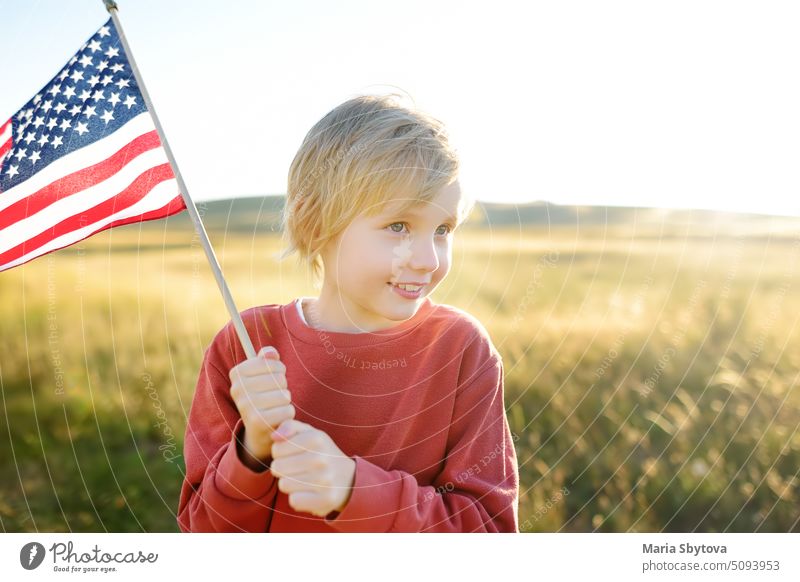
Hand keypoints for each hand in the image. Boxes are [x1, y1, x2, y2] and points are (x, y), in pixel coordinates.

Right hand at [228, 346, 294, 463]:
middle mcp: (237, 388)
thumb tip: (270, 353)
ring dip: (285, 401)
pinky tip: (278, 418)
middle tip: (273, 396)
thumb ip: (267, 359)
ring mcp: (246, 405)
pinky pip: (287, 410)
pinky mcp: (257, 421)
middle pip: (279, 378)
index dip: (278, 370)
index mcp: (237, 373)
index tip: (271, 378)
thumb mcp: (263, 375)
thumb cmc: (263, 395)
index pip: (270, 362)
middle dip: (283, 387)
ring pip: (284, 395)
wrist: (257, 430)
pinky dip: (288, 414)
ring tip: (275, 407)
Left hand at [269, 420, 355, 517]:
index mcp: (316, 438)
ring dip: (290, 484)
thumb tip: (274, 436)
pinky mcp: (326, 499)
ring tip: (305, 480)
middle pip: (277, 468)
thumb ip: (289, 426)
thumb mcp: (310, 433)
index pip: (276, 450)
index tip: (294, 454)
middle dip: (284, 469)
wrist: (349, 478)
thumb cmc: (322, 453)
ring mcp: (325, 480)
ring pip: (284, 485)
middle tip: (299, 469)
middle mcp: (321, 458)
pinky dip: (299, 498)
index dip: (281, 453)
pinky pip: (294, 501)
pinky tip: (309, 493)